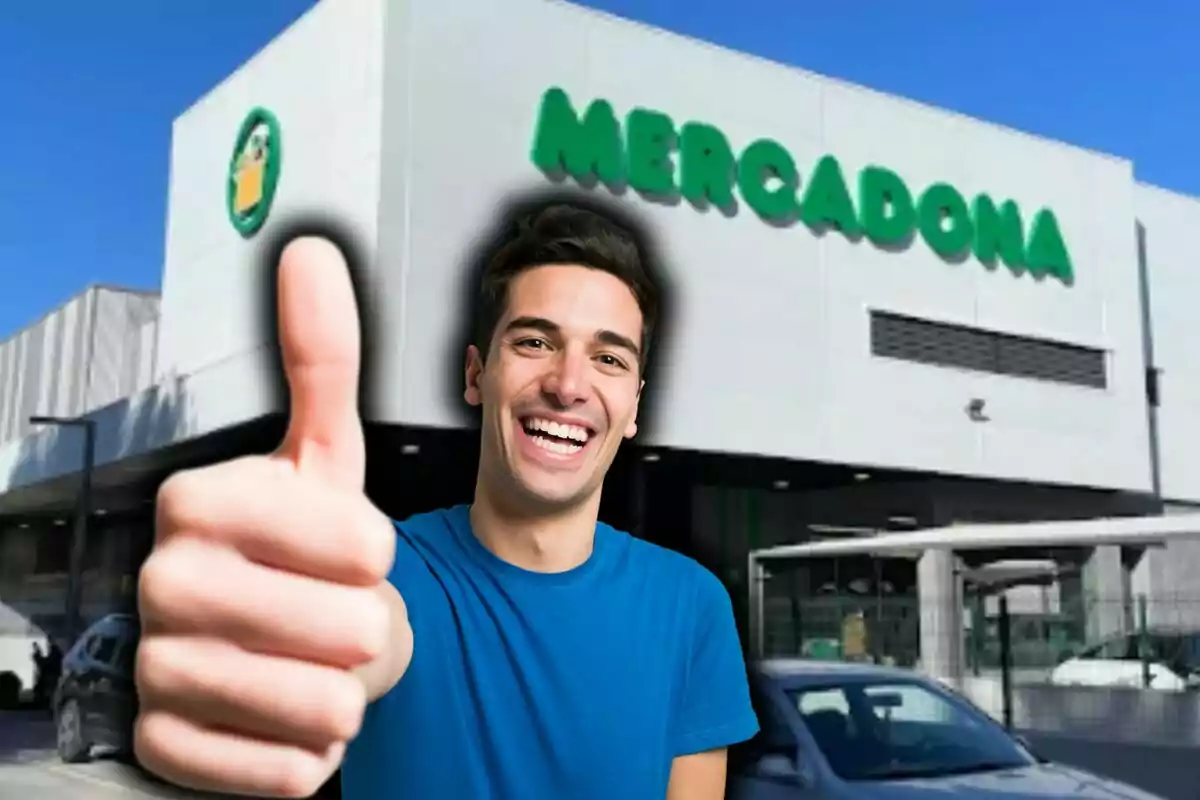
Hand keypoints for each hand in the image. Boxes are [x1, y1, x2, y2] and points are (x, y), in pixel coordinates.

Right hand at [134, 238, 397, 796]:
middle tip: (332, 611)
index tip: (353, 548)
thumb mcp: (322, 451)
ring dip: (344, 690)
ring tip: (312, 660)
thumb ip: (320, 356)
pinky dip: (310, 749)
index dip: (377, 553)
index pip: (358, 542)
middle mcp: (163, 581)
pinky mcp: (166, 746)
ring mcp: (158, 667)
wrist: (274, 635)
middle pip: (350, 628)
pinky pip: (290, 770)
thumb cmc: (307, 544)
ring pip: (325, 705)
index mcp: (200, 500)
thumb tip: (310, 253)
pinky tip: (287, 711)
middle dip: (367, 628)